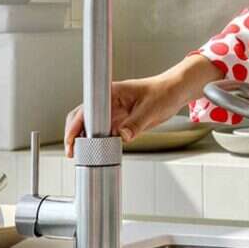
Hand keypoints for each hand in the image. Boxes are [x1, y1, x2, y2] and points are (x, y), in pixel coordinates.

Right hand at [63, 75, 183, 157]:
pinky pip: (105, 133)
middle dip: (74, 135)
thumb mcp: (151, 108)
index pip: (87, 108)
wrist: (176, 92)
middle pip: (83, 118)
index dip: (76, 124)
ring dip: (85, 140)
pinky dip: (100, 143)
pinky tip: (98, 153)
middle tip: (72, 152)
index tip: (72, 138)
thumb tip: (123, 136)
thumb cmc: (164, 91)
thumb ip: (136, 123)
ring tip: (82, 156)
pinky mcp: (121, 122)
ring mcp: (114, 113)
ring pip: (92, 127)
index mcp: (112, 92)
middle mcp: (109, 102)